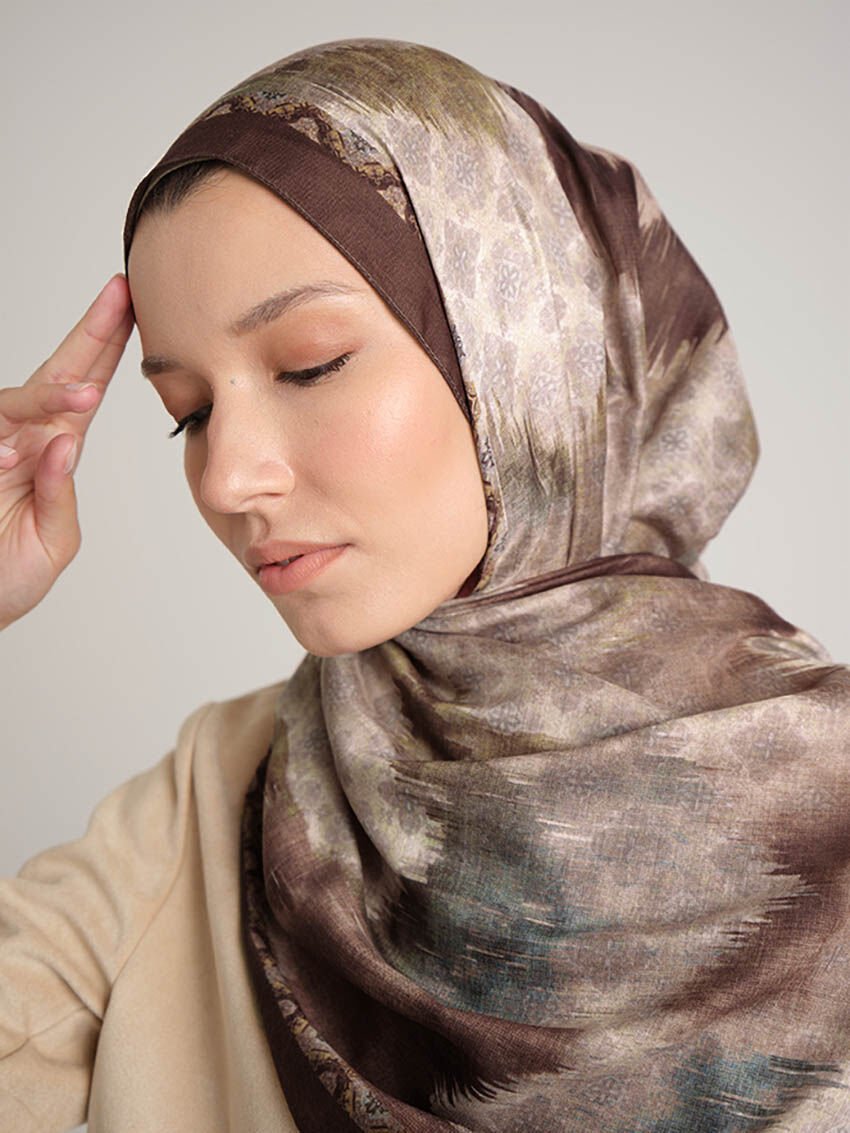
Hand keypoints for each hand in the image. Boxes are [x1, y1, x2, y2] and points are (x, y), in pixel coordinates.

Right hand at [0, 275, 133, 628]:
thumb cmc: (12, 572)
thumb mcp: (54, 539)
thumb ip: (59, 493)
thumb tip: (63, 444)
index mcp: (54, 448)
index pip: (85, 388)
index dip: (108, 347)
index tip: (132, 308)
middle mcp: (23, 438)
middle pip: (57, 373)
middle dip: (90, 332)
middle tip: (118, 295)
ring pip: (16, 403)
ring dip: (50, 395)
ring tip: (86, 395)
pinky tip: (11, 458)